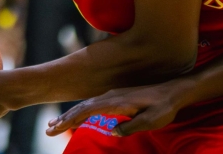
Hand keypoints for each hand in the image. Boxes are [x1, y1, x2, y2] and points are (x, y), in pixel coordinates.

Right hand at [45, 81, 191, 136]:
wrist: (175, 91)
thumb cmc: (165, 107)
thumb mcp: (152, 120)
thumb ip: (133, 126)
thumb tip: (113, 131)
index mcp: (118, 101)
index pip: (88, 109)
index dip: (71, 119)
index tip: (56, 127)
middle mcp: (112, 96)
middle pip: (83, 106)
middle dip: (64, 118)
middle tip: (48, 129)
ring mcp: (114, 95)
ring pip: (86, 104)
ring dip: (70, 114)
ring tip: (54, 124)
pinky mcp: (117, 97)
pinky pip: (94, 104)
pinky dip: (81, 111)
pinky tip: (76, 117)